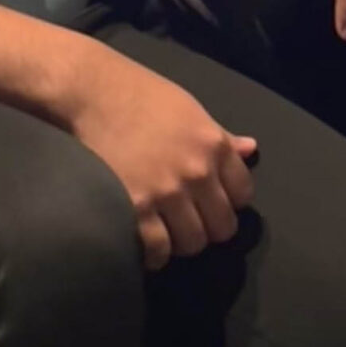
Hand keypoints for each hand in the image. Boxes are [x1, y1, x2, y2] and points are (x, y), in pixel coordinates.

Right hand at [60, 42, 256, 270]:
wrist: (93, 92)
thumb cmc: (143, 96)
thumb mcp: (191, 109)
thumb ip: (221, 136)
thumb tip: (252, 149)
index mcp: (214, 145)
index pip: (243, 194)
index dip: (228, 200)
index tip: (211, 199)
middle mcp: (196, 172)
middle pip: (222, 227)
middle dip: (208, 226)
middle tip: (188, 219)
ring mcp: (166, 193)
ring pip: (192, 242)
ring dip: (181, 240)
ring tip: (166, 230)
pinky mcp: (135, 208)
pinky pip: (158, 250)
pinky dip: (154, 253)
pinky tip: (147, 243)